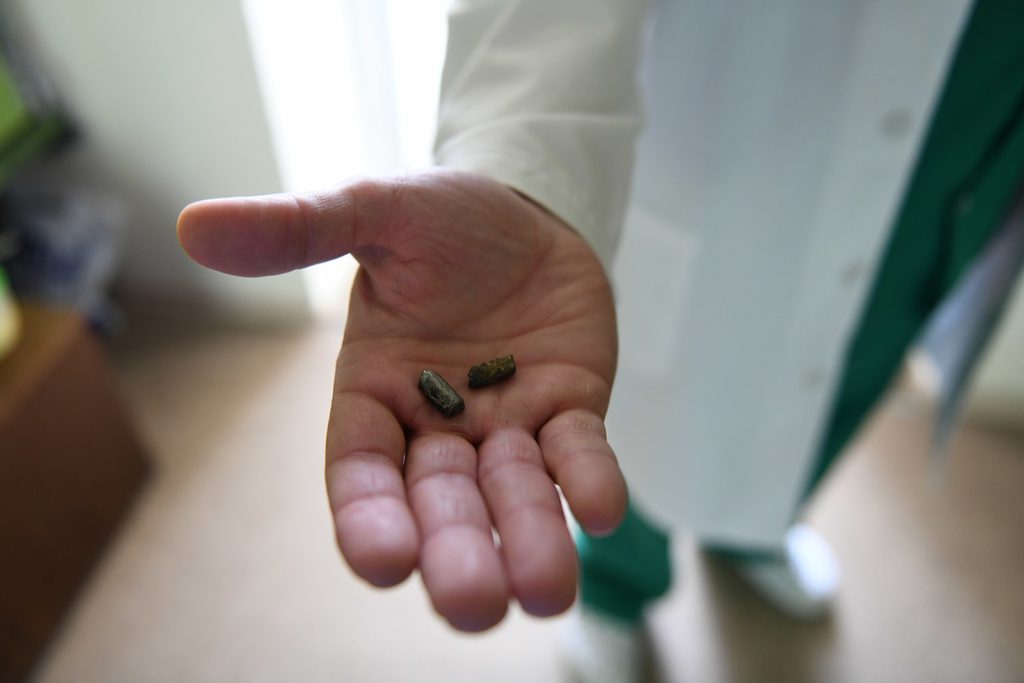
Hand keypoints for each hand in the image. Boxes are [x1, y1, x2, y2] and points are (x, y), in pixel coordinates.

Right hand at [177, 169, 626, 630]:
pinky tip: (600, 512)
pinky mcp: (570, 410)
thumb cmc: (442, 217)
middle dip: (456, 553)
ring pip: (514, 495)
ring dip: (529, 539)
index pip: (362, 471)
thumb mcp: (373, 211)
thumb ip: (297, 228)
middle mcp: (438, 425)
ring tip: (545, 592)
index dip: (370, 519)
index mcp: (374, 393)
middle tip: (473, 604)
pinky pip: (579, 453)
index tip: (383, 562)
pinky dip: (589, 482)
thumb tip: (191, 223)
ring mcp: (507, 425)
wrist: (526, 210)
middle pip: (441, 504)